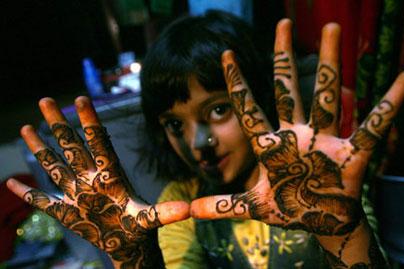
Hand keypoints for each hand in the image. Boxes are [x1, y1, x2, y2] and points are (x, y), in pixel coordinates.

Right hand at [7, 96, 189, 268]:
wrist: (127, 242)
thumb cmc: (138, 227)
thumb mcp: (150, 219)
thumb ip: (164, 213)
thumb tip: (188, 209)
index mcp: (110, 175)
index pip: (98, 142)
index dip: (90, 121)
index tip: (81, 99)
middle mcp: (90, 178)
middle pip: (72, 146)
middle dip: (59, 124)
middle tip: (46, 100)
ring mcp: (76, 193)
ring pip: (55, 166)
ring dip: (40, 148)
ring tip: (27, 127)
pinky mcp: (67, 212)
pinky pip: (43, 201)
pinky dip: (28, 194)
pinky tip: (11, 184)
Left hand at [191, 19, 403, 235]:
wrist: (321, 223)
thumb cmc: (289, 209)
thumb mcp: (254, 206)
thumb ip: (223, 205)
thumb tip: (188, 210)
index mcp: (272, 145)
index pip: (250, 108)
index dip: (238, 83)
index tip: (225, 53)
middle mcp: (297, 135)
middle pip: (288, 89)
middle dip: (284, 57)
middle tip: (283, 22)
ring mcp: (323, 141)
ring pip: (325, 95)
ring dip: (329, 63)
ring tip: (333, 27)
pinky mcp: (351, 154)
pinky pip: (371, 126)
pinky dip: (388, 105)